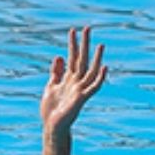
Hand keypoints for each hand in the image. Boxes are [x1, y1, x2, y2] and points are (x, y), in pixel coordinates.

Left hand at [40, 26, 106, 140]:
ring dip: (95, 58)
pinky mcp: (82, 98)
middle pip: (82, 59)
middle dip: (84, 44)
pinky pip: (94, 87)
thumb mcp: (50, 87)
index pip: (72, 57)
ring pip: (90, 70)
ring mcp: (80, 89)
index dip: (72, 44)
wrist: (51, 126)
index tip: (73, 30)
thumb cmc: (51, 110)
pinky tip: (104, 67)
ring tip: (100, 44)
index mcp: (68, 78)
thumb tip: (59, 56)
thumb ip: (56, 72)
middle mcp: (76, 81)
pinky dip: (100, 77)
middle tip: (88, 27)